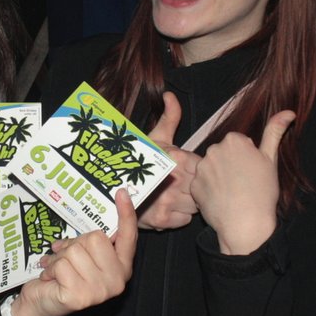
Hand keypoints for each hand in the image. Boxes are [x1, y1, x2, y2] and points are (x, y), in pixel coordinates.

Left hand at [10, 191, 136, 315]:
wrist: (41, 304)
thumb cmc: (63, 276)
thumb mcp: (82, 256)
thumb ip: (90, 244)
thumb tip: (90, 231)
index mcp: (121, 267)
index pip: (128, 237)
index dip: (126, 213)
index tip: (122, 192)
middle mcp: (116, 280)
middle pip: (95, 238)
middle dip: (73, 244)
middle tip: (64, 257)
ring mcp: (100, 291)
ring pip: (75, 251)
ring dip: (58, 257)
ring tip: (55, 269)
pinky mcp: (81, 296)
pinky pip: (62, 264)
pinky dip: (50, 268)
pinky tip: (50, 279)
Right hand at [139, 92, 201, 231]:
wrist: (112, 191)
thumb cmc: (137, 162)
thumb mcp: (155, 138)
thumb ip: (170, 117)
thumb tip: (169, 94)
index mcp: (175, 158)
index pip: (203, 167)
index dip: (198, 169)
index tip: (189, 170)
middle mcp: (172, 180)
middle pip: (201, 186)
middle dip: (196, 186)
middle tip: (184, 183)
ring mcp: (167, 201)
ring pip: (196, 204)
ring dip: (190, 201)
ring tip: (178, 194)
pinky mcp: (162, 220)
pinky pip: (186, 218)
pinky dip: (181, 214)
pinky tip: (171, 206)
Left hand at [191, 111, 293, 254]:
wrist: (246, 224)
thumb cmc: (262, 192)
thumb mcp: (271, 159)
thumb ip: (275, 132)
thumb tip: (289, 111)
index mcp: (233, 140)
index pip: (237, 142)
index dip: (246, 157)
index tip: (251, 171)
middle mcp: (213, 149)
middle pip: (222, 153)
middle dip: (230, 164)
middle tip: (243, 183)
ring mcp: (202, 168)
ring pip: (211, 168)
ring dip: (219, 176)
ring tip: (233, 193)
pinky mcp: (194, 185)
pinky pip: (201, 184)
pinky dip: (209, 190)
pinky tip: (221, 200)